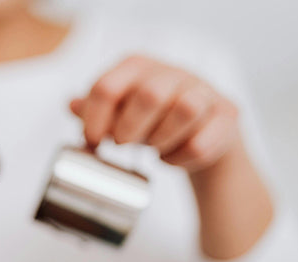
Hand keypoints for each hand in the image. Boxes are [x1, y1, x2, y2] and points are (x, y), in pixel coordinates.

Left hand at [70, 55, 239, 173]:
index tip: (91, 142)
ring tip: (153, 147)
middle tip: (124, 144)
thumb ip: (94, 109)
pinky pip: (203, 141)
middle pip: (149, 95)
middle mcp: (173, 72)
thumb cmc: (153, 120)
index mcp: (138, 67)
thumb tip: (71, 105)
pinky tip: (173, 156)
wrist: (202, 132)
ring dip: (161, 140)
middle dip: (130, 129)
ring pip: (185, 110)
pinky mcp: (226, 115)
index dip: (93, 120)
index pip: (107, 86)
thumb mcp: (118, 113)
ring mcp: (204, 90)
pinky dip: (182, 157)